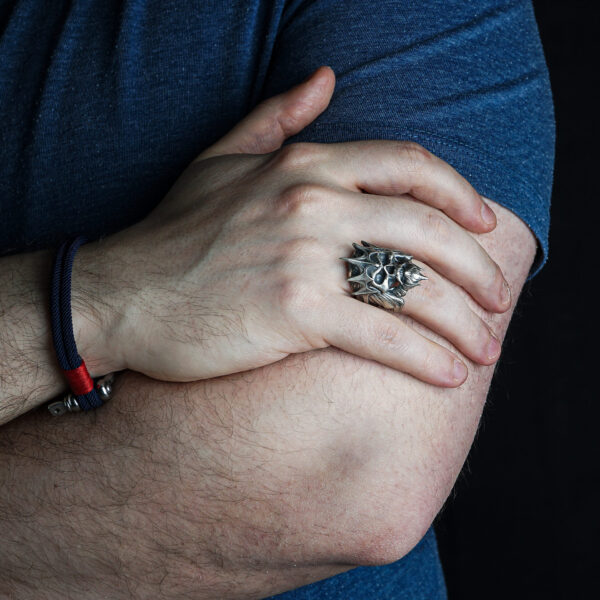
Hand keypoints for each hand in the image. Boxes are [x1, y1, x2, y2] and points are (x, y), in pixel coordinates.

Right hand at [76, 67, 509, 387]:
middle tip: (499, 301)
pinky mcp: (294, 313)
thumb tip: (324, 76)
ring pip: (415, 287)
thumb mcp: (219, 160)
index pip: (409, 165)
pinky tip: (448, 376)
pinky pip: (382, 334)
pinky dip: (424, 358)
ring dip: (463, 323)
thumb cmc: (172, 235)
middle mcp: (311, 203)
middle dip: (478, 270)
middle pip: (428, 228)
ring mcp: (303, 257)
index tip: (486, 227)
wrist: (123, 297)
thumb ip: (276, 117)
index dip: (460, 196)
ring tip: (485, 349)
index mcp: (303, 165)